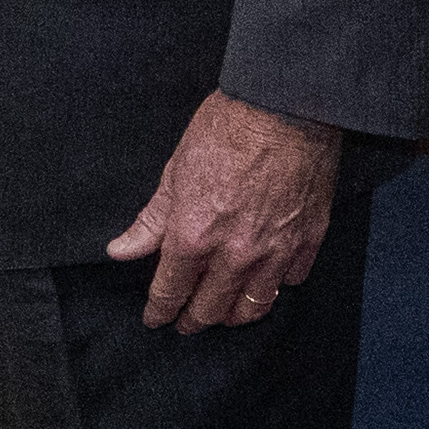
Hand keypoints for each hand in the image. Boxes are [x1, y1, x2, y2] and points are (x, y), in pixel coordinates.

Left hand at [104, 90, 346, 334]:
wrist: (284, 106)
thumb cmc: (227, 129)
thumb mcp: (175, 172)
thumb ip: (151, 221)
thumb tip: (120, 250)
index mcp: (194, 236)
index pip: (170, 292)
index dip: (159, 311)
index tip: (156, 318)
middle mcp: (235, 254)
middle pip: (211, 309)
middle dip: (193, 320)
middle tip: (187, 322)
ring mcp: (275, 251)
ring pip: (253, 307)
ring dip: (235, 315)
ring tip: (226, 313)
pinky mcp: (308, 239)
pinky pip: (291, 281)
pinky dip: (277, 284)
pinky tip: (268, 279)